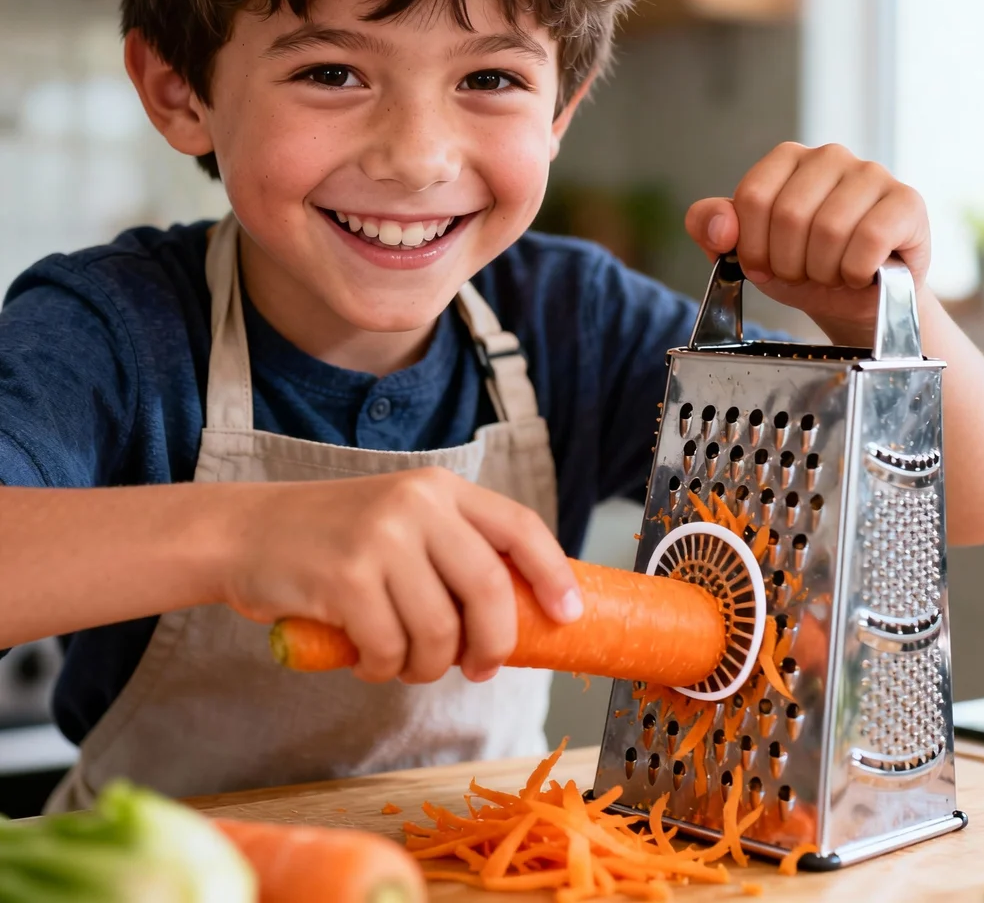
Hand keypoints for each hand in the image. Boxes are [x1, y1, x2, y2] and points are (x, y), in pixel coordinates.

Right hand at [214, 467, 581, 684]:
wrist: (243, 532)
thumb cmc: (331, 537)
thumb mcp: (400, 521)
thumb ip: (452, 551)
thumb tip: (518, 614)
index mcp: (439, 488)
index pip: (519, 526)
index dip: (554, 574)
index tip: (568, 615)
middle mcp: (417, 505)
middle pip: (490, 591)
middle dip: (493, 644)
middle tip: (479, 667)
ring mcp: (382, 539)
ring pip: (440, 633)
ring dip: (426, 667)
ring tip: (401, 660)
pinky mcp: (346, 578)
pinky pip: (390, 650)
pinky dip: (383, 668)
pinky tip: (366, 658)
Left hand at [685, 142, 930, 343]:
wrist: (854, 300)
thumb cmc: (800, 266)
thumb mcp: (744, 251)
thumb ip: (710, 228)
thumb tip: (720, 226)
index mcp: (787, 158)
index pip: (752, 197)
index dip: (753, 246)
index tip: (763, 266)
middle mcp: (830, 156)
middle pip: (789, 214)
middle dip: (788, 262)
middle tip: (802, 273)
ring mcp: (872, 174)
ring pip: (829, 229)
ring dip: (823, 271)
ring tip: (831, 272)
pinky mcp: (906, 201)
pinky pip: (868, 240)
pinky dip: (856, 271)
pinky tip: (861, 273)